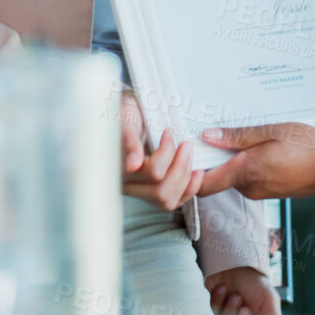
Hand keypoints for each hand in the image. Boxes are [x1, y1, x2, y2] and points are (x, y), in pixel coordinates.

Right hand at [120, 87, 203, 209]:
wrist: (128, 112)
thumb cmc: (127, 114)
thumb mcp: (126, 121)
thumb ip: (129, 143)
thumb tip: (132, 166)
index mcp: (119, 167)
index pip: (152, 173)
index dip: (167, 152)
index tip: (168, 132)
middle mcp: (128, 184)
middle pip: (161, 191)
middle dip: (181, 166)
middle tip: (186, 144)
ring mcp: (141, 191)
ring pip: (168, 200)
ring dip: (185, 176)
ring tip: (188, 154)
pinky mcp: (154, 192)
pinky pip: (174, 202)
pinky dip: (189, 188)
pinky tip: (195, 172)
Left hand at [197, 123, 314, 199]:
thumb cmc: (310, 148)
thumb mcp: (272, 131)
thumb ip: (238, 136)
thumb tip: (210, 136)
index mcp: (246, 172)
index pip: (204, 185)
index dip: (190, 174)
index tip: (190, 154)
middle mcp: (250, 188)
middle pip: (218, 179)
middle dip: (215, 160)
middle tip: (218, 137)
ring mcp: (261, 193)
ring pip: (234, 179)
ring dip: (234, 162)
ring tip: (248, 141)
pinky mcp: (270, 193)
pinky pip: (250, 181)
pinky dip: (248, 168)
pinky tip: (263, 151)